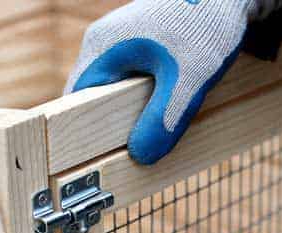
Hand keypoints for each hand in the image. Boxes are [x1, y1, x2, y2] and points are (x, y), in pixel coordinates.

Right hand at [65, 0, 281, 164]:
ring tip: (147, 133)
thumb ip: (163, 119)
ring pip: (112, 88)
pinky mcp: (140, 43)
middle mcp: (104, 42)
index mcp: (103, 47)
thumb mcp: (188, 80)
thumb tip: (141, 156)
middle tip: (128, 151)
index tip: (97, 157)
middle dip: (109, 124)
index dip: (82, 130)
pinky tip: (162, 110)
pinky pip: (129, 79)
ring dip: (127, 112)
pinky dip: (141, 98)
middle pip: (92, 96)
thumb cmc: (207, 26)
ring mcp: (120, 40)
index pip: (75, 98)